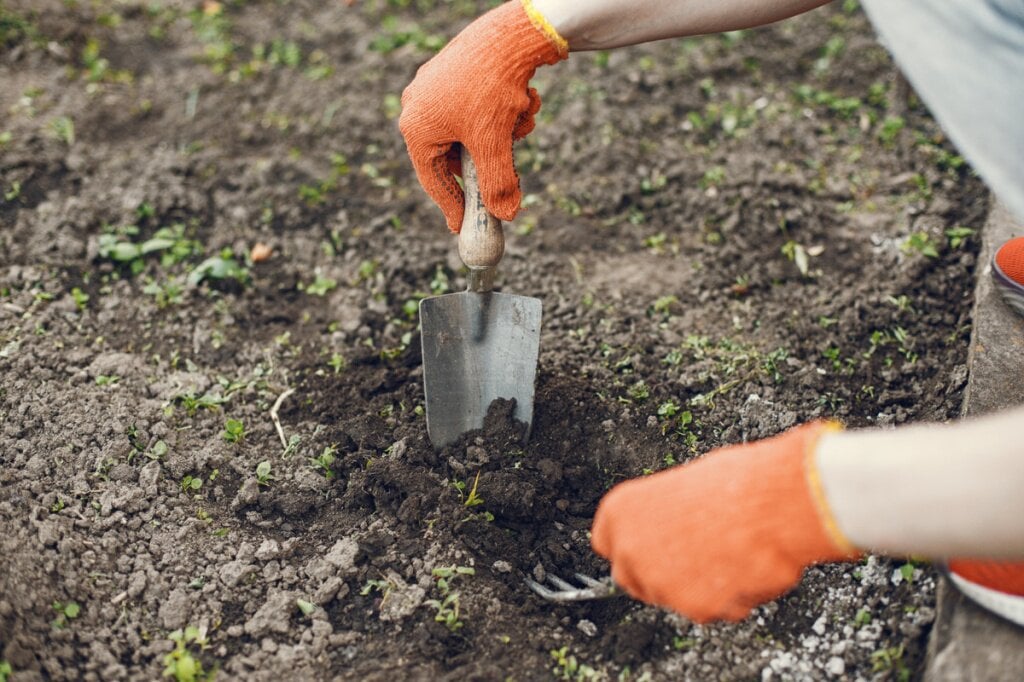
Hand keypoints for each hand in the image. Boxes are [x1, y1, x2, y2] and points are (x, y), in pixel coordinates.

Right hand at [398, 0, 566, 231]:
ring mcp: (441, 88)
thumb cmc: (493, 89)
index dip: (452, 206)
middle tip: (506, 183)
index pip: (432, 179)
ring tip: (522, 119)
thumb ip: (497, 185)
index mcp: (417, 126)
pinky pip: (484, 110)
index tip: (465, 227)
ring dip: (505, 135)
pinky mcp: (464, 75)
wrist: (513, 33)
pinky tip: (524, 101)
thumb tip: (506, 214)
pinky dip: (507, 114)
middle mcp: (421, 106)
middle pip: (456, 155)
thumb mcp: (495, 145)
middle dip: (489, 162)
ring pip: (477, 132)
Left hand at [590, 421, 858, 621]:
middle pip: (633, 577)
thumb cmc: (737, 484)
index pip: (606, 543)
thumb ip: (662, 516)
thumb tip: (670, 529)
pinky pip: (710, 610)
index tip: (650, 547)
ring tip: (731, 551)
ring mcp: (659, 582)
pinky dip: (729, 597)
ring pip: (674, 596)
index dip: (634, 547)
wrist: (773, 504)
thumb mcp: (684, 486)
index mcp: (621, 511)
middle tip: (695, 556)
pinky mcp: (692, 608)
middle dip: (660, 573)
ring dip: (698, 585)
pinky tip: (744, 566)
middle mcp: (630, 549)